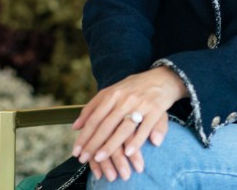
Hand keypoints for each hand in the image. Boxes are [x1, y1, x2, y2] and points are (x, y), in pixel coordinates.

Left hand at [71, 66, 185, 180]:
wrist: (161, 78)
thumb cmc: (132, 88)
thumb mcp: (110, 92)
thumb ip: (92, 108)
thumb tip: (75, 126)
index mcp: (111, 94)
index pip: (94, 118)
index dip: (84, 135)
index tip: (76, 151)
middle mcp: (123, 99)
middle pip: (105, 125)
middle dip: (93, 144)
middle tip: (83, 158)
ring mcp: (139, 105)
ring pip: (123, 128)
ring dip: (110, 145)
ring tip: (100, 158)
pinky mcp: (155, 110)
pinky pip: (144, 128)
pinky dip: (136, 141)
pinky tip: (128, 153)